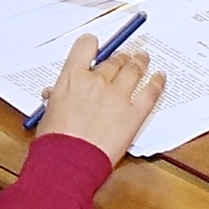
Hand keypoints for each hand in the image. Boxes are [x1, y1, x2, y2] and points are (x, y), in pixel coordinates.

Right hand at [36, 32, 166, 163]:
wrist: (67, 163)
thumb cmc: (55, 142)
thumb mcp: (48, 112)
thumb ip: (57, 96)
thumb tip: (54, 92)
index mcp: (72, 78)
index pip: (86, 46)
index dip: (92, 44)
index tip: (96, 46)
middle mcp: (96, 82)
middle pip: (113, 60)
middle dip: (119, 57)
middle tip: (123, 58)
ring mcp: (117, 97)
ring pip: (133, 70)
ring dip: (139, 61)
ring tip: (143, 58)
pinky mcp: (133, 114)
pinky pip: (150, 93)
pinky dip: (156, 82)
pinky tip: (159, 77)